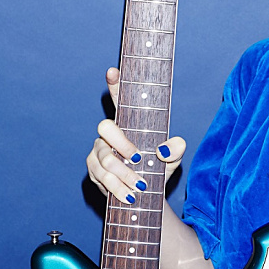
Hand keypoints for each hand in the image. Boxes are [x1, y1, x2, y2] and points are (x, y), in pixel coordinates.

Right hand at [86, 67, 185, 204]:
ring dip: (124, 174)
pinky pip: (101, 178)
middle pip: (105, 128)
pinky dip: (118, 188)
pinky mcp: (93, 171)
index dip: (115, 84)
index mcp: (128, 123)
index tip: (113, 71)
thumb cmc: (157, 169)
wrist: (145, 197)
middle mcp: (109, 133)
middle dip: (122, 144)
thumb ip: (175, 150)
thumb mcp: (172, 160)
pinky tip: (129, 196)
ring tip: (139, 186)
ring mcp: (98, 151)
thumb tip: (165, 148)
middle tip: (138, 159)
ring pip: (105, 159)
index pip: (120, 99)